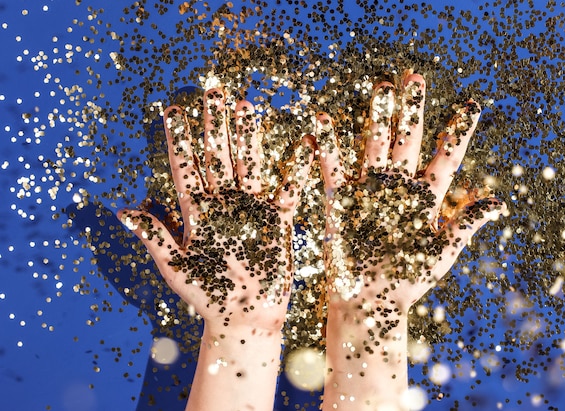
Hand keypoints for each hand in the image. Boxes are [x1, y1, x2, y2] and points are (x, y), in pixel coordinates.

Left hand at [119, 88, 313, 331]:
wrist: (245, 317)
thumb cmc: (207, 296)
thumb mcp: (176, 267)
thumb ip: (156, 237)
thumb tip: (124, 211)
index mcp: (197, 212)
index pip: (186, 168)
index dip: (180, 140)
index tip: (174, 111)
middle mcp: (224, 203)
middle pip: (218, 156)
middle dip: (214, 125)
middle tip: (213, 91)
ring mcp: (252, 209)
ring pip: (249, 164)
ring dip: (247, 136)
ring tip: (244, 106)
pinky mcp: (279, 220)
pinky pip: (288, 190)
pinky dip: (296, 169)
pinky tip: (303, 145)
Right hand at [317, 74, 504, 313]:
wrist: (368, 303)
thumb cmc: (407, 283)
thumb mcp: (440, 254)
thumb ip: (464, 225)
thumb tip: (498, 203)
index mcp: (426, 199)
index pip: (445, 158)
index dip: (457, 132)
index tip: (471, 104)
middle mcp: (398, 187)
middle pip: (407, 140)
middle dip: (411, 110)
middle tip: (414, 78)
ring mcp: (369, 190)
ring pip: (373, 145)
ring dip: (376, 117)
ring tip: (381, 88)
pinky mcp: (340, 199)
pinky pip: (333, 167)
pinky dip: (327, 147)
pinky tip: (322, 122)